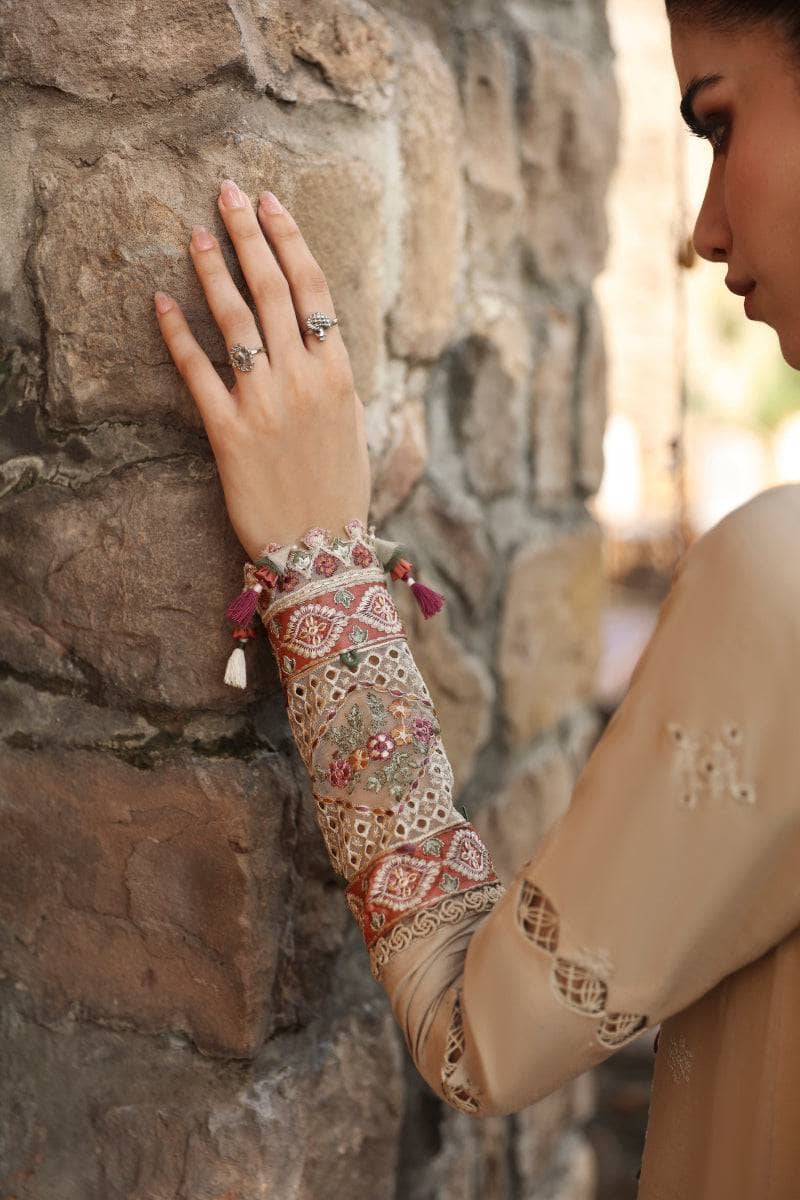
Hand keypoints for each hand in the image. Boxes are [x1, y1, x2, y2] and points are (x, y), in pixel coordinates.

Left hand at [153, 180, 371, 559]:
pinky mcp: (228, 433)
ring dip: (214, 271)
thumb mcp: (353, 427)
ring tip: (196, 234)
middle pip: (273, 290)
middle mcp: (303, 379)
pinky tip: (162, 302)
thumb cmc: (340, 490)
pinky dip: (178, 335)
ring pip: (236, 322)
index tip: (270, 202)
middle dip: (249, 234)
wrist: (320, 549)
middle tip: (228, 192)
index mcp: (338, 373)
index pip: (313, 289)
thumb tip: (314, 340)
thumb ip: (332, 377)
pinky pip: (198, 373)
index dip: (289, 239)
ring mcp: (264, 404)